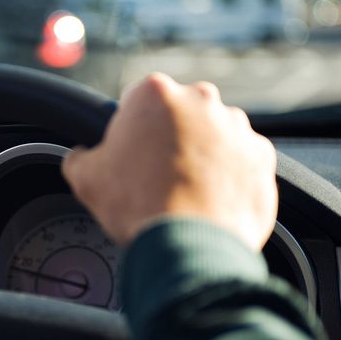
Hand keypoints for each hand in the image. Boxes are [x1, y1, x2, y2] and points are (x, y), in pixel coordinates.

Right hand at [62, 73, 276, 250]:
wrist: (190, 245)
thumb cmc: (138, 206)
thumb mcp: (85, 178)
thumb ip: (78, 157)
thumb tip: (79, 156)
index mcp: (155, 94)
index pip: (137, 101)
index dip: (130, 130)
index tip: (130, 154)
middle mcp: (201, 100)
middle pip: (179, 115)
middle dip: (169, 139)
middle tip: (156, 176)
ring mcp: (237, 127)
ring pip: (213, 136)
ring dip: (201, 156)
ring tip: (185, 193)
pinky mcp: (261, 156)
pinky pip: (241, 162)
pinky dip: (228, 177)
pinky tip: (209, 201)